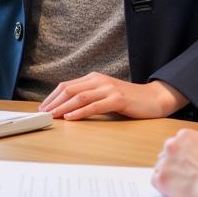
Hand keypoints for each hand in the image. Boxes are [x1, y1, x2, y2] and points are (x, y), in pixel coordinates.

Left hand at [39, 74, 187, 119]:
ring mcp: (108, 89)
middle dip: (54, 102)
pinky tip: (71, 118)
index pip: (67, 85)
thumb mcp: (106, 95)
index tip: (43, 107)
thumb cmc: (129, 100)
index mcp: (94, 78)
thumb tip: (68, 108)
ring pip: (79, 97)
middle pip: (69, 89)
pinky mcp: (117, 99)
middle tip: (43, 113)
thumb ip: (90, 97)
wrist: (154, 98)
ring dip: (63, 107)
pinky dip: (80, 112)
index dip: (53, 96)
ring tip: (52, 115)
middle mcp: (99, 81)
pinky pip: (94, 106)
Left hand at [152, 125, 197, 196]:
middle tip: (190, 171)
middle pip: (170, 152)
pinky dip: (164, 183)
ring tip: (185, 181)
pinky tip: (176, 188)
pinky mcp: (160, 180)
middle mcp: (170, 145)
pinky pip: (156, 179)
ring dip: (170, 171)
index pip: (181, 141)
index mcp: (184, 135)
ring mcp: (164, 163)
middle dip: (177, 160)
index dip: (188, 152)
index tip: (195, 160)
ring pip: (162, 164)